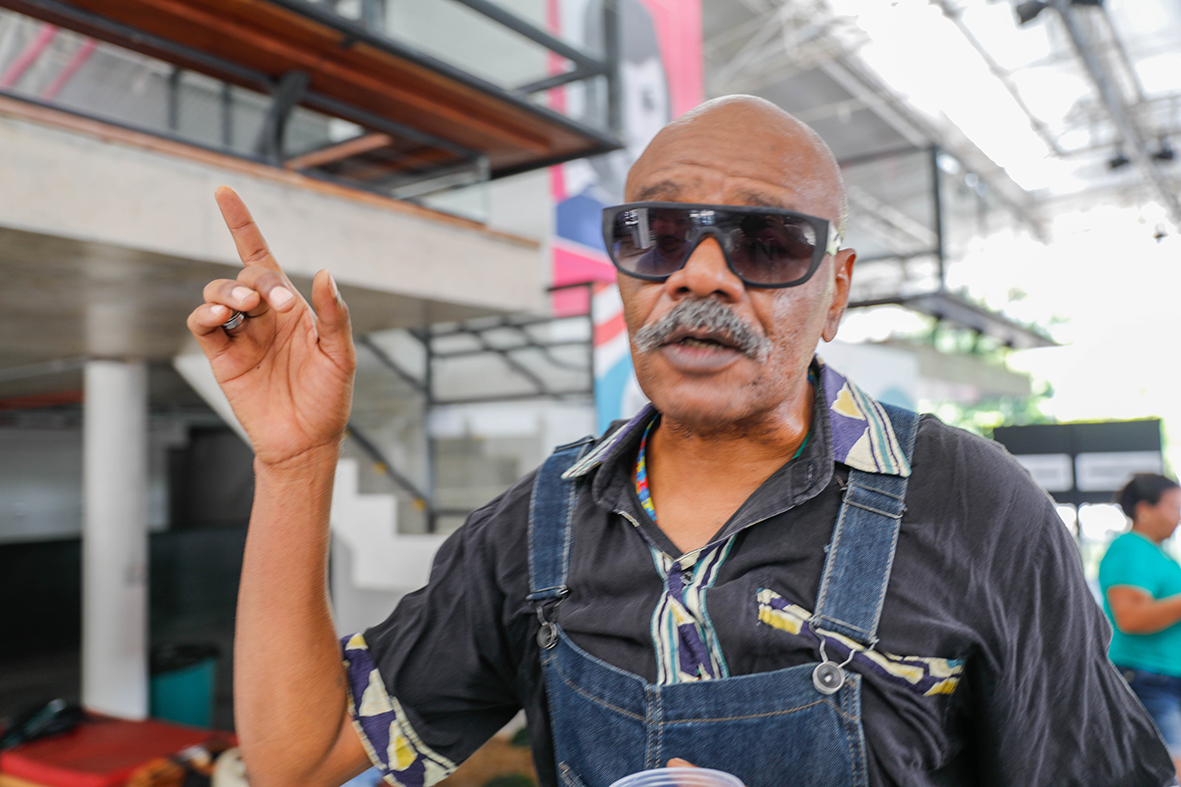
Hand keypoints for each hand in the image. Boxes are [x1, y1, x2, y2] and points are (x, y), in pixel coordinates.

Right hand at [186, 186, 355, 466]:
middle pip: (245, 276)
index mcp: (292, 307)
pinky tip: (220, 315)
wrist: (306, 442)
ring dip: (227, 291)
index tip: (223, 191)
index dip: (242, 223)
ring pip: (218, 292)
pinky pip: (202, 323)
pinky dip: (205, 312)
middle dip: (258, 281)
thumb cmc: (329, 399)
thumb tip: (324, 272)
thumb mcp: (341, 355)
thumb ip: (335, 315)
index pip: (261, 256)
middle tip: (281, 305)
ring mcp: (240, 335)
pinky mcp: (221, 357)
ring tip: (243, 309)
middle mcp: (263, 316)